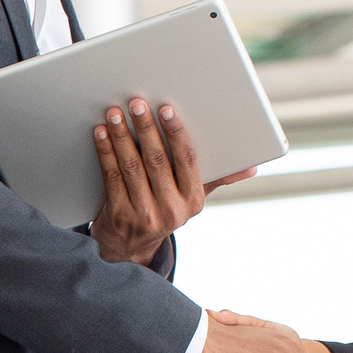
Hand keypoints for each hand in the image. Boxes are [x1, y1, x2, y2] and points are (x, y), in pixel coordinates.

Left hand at [89, 98, 255, 264]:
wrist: (131, 248)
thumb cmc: (164, 209)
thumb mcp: (193, 198)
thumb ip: (217, 178)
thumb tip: (251, 167)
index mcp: (194, 199)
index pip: (187, 159)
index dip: (176, 132)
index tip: (167, 109)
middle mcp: (172, 209)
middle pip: (157, 160)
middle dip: (146, 128)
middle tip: (137, 103)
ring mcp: (144, 214)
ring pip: (131, 167)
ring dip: (122, 136)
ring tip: (115, 113)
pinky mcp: (119, 215)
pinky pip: (111, 177)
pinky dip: (105, 152)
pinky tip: (101, 133)